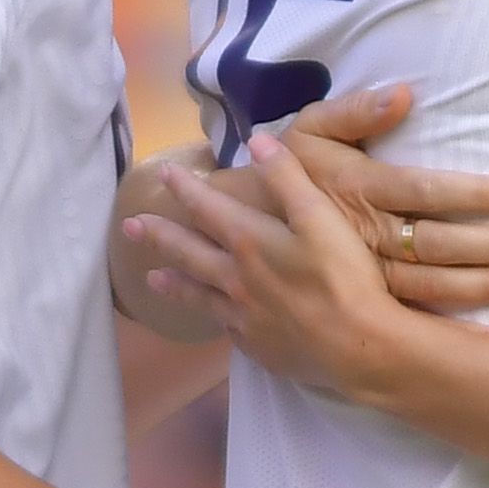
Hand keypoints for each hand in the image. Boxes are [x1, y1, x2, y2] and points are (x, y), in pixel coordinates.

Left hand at [129, 137, 422, 404]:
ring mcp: (242, 316)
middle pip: (189, 252)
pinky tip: (211, 317)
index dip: (186, 188)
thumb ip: (287, 178)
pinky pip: (224, 326)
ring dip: (174, 283)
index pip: (208, 207)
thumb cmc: (344, 276)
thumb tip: (256, 141)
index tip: (163, 174)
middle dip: (160, 236)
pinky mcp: (256, 345)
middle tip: (129, 227)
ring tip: (151, 280)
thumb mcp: (320, 217)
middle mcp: (235, 278)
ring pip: (198, 294)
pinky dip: (211, 317)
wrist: (358, 346)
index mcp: (249, 241)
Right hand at [223, 83, 488, 316]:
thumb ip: (354, 111)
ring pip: (429, 287)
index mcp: (355, 189)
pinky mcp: (359, 304)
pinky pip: (409, 322)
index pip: (423, 191)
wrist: (229, 228)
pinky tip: (488, 342)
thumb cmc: (283, 169)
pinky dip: (448, 335)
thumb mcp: (308, 130)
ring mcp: (360, 277)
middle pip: (437, 245)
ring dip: (484, 288)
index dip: (470, 193)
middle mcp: (361, 236)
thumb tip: (402, 94)